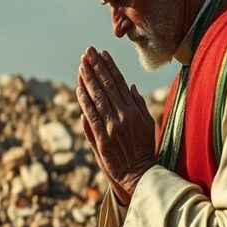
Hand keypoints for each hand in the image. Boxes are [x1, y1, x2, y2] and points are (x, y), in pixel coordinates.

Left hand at [76, 47, 155, 205]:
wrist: (140, 175)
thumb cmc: (144, 149)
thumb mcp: (147, 124)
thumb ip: (138, 104)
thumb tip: (130, 85)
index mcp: (134, 111)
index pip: (119, 83)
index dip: (109, 67)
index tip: (102, 53)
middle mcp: (123, 116)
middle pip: (106, 86)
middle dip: (96, 67)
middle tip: (87, 52)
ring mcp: (111, 127)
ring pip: (97, 98)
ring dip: (88, 79)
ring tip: (81, 64)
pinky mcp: (101, 139)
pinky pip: (91, 116)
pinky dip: (84, 101)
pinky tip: (79, 88)